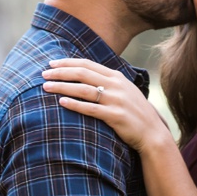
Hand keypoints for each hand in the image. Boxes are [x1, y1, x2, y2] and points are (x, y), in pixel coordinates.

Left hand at [44, 58, 169, 150]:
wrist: (153, 132)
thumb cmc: (135, 113)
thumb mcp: (125, 91)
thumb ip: (108, 82)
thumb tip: (85, 76)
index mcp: (117, 77)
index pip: (87, 64)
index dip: (67, 62)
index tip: (51, 64)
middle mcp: (117, 86)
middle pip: (83, 74)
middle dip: (60, 72)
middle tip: (43, 75)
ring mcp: (117, 100)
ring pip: (84, 89)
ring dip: (62, 87)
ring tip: (46, 87)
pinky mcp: (115, 116)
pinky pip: (91, 108)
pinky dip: (75, 104)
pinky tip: (61, 102)